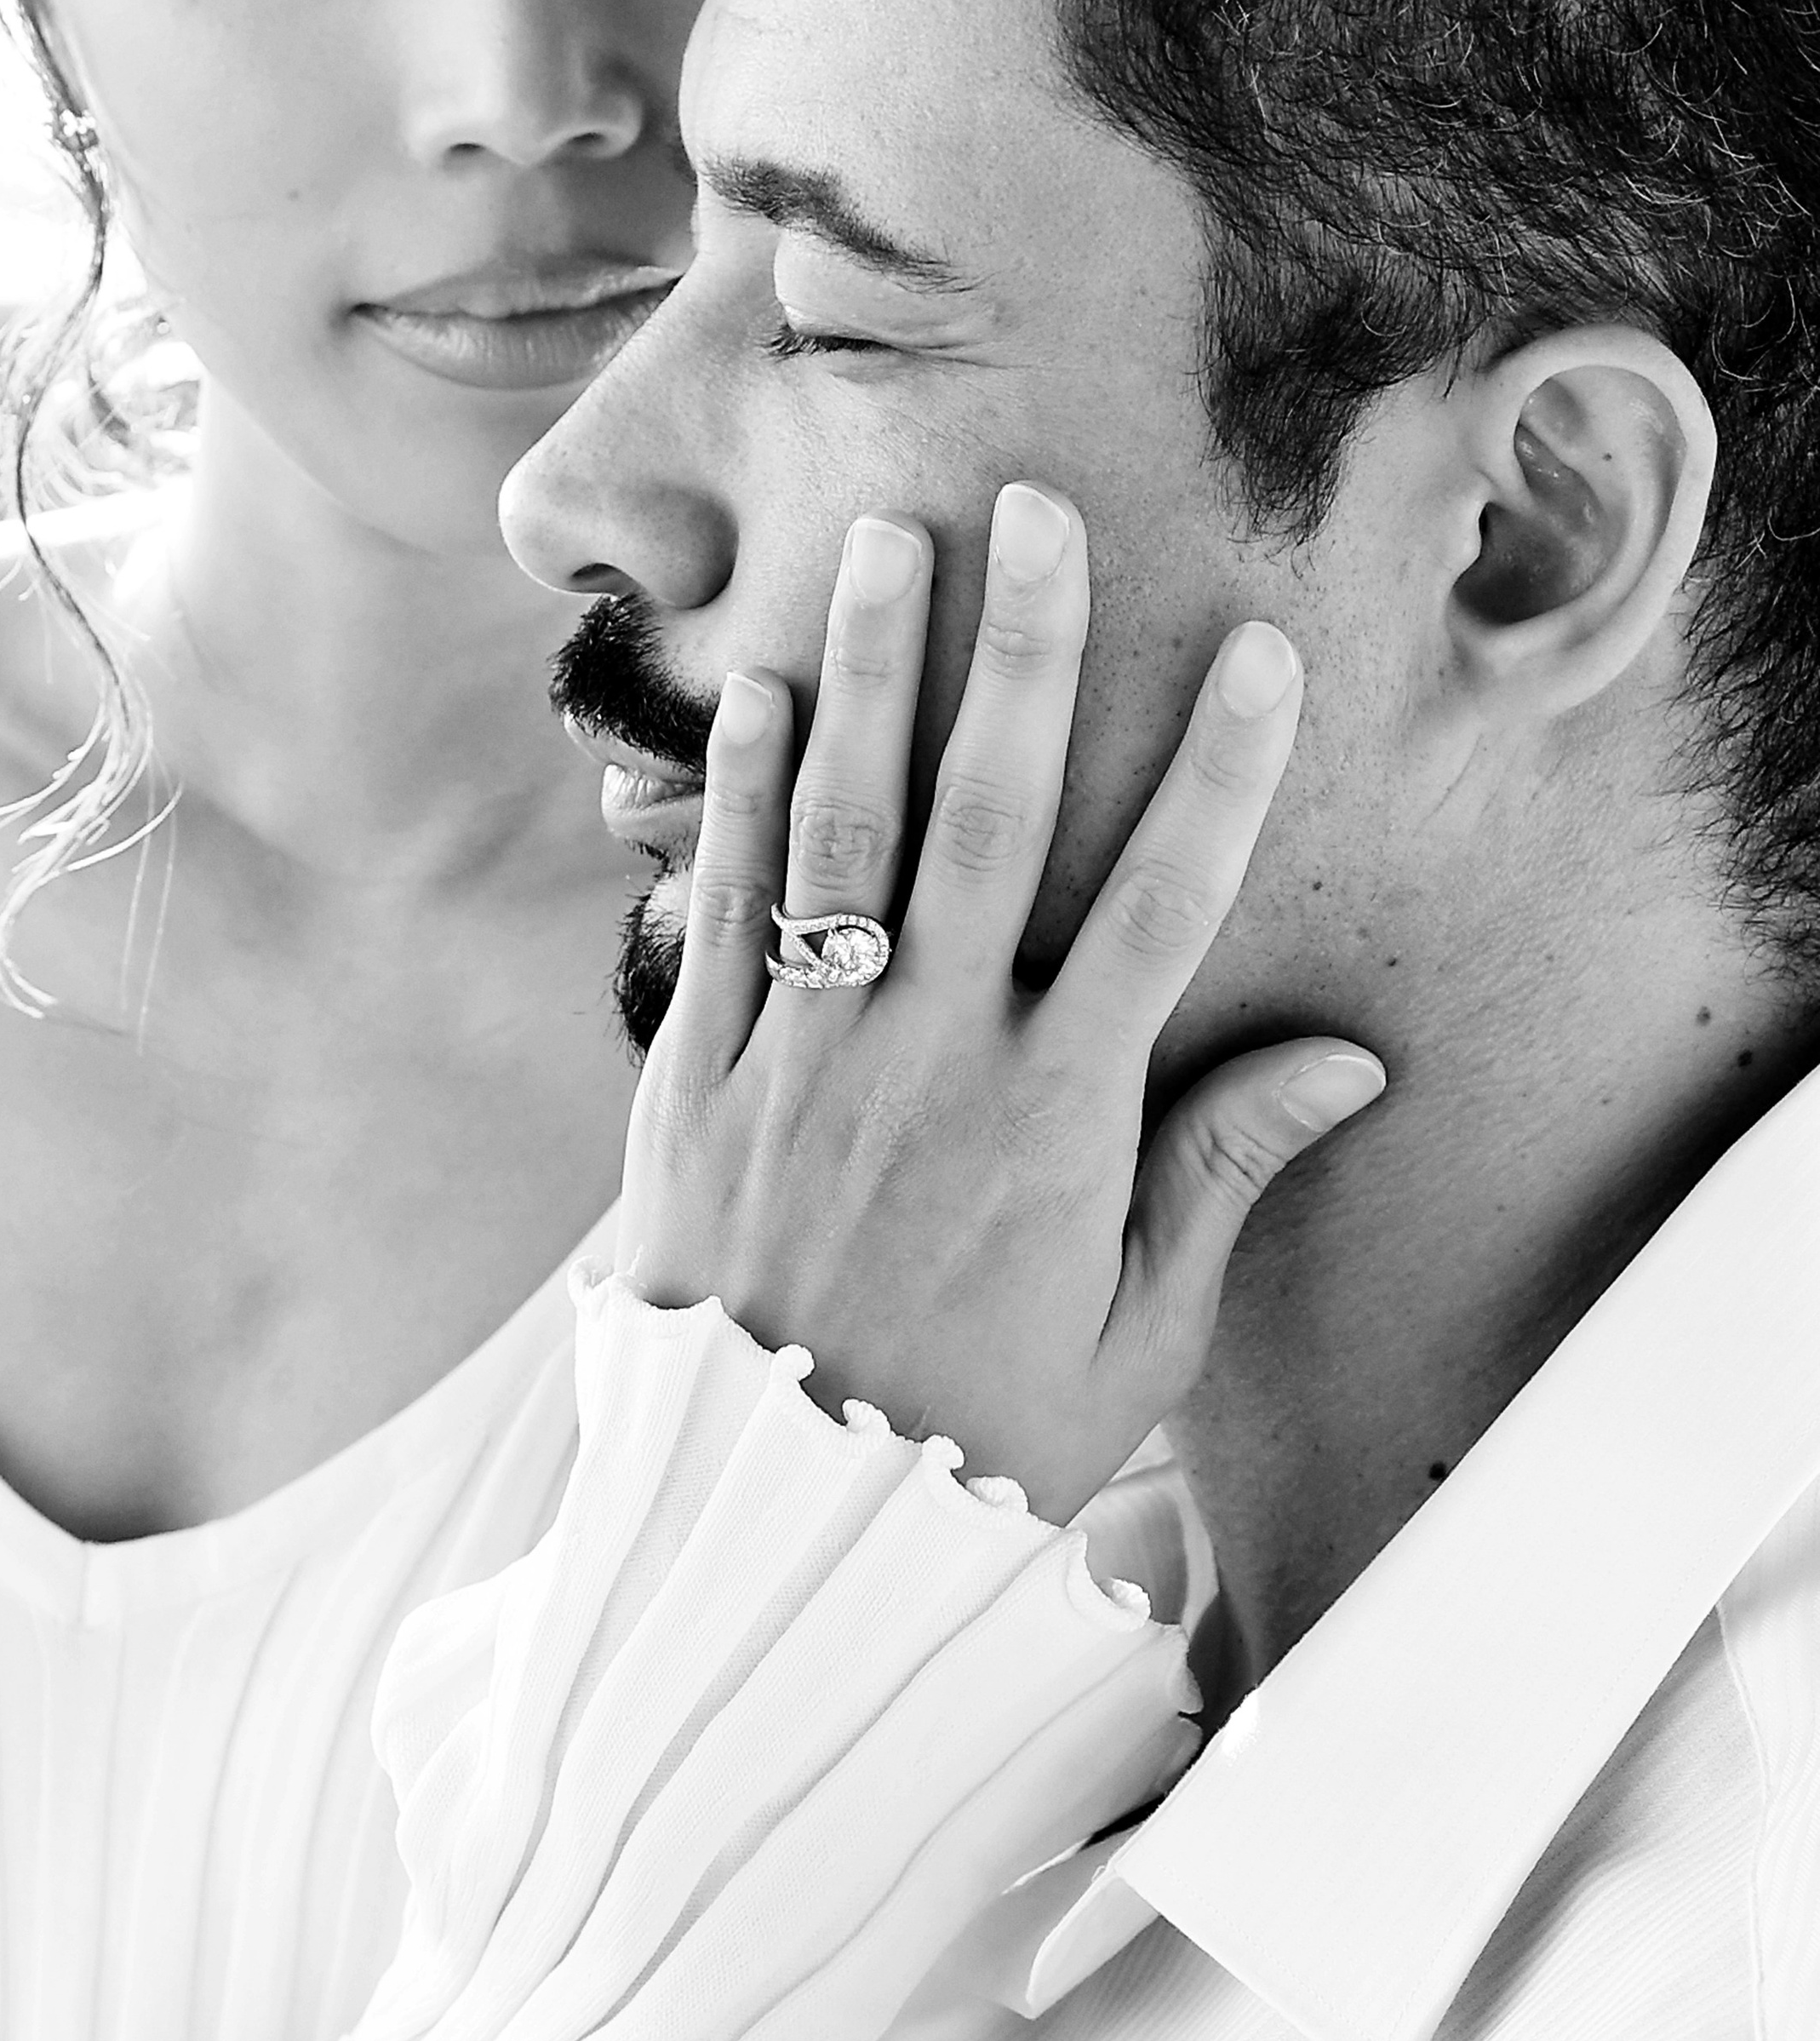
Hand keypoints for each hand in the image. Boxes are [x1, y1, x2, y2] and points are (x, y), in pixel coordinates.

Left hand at [617, 483, 1385, 1526]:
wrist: (761, 1529)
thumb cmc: (970, 1438)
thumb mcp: (1132, 1342)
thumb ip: (1223, 1182)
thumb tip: (1344, 1061)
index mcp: (1060, 1117)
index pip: (1160, 906)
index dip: (1214, 772)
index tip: (1253, 652)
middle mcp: (932, 1056)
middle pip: (985, 817)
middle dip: (1017, 653)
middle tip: (1035, 511)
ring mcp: (805, 1055)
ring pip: (842, 829)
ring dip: (871, 673)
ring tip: (888, 539)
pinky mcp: (696, 1078)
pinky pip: (724, 907)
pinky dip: (743, 794)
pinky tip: (766, 690)